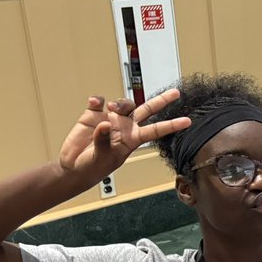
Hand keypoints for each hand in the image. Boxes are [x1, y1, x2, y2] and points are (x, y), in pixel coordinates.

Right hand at [58, 89, 189, 183]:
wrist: (74, 167)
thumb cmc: (93, 168)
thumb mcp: (102, 158)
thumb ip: (105, 141)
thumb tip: (106, 123)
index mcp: (133, 139)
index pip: (156, 130)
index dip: (171, 125)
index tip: (187, 121)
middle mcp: (125, 127)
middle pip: (147, 110)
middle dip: (161, 101)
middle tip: (176, 93)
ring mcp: (110, 119)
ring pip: (124, 103)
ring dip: (121, 102)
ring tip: (111, 107)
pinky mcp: (93, 115)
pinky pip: (98, 102)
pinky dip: (98, 99)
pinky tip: (95, 103)